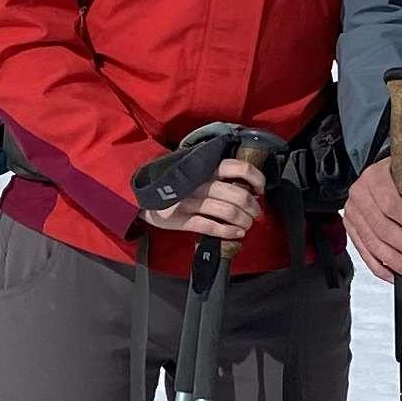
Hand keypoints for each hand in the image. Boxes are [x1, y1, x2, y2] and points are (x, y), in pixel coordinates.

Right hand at [145, 155, 270, 244]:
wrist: (142, 195)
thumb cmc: (177, 183)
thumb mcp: (195, 171)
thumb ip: (217, 174)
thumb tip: (248, 188)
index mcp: (205, 167)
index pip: (238, 167)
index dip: (256, 179)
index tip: (260, 190)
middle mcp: (200, 183)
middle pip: (238, 195)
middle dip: (253, 208)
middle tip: (256, 214)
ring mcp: (190, 201)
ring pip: (228, 212)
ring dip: (244, 222)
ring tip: (247, 225)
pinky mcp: (181, 220)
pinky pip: (211, 227)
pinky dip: (228, 232)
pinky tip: (236, 233)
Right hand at [345, 148, 401, 280]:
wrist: (387, 175)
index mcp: (373, 177)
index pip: (389, 204)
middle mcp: (358, 194)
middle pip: (380, 227)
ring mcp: (352, 212)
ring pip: (371, 242)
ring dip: (392, 260)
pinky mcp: (351, 227)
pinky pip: (363, 251)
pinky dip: (378, 266)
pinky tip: (392, 274)